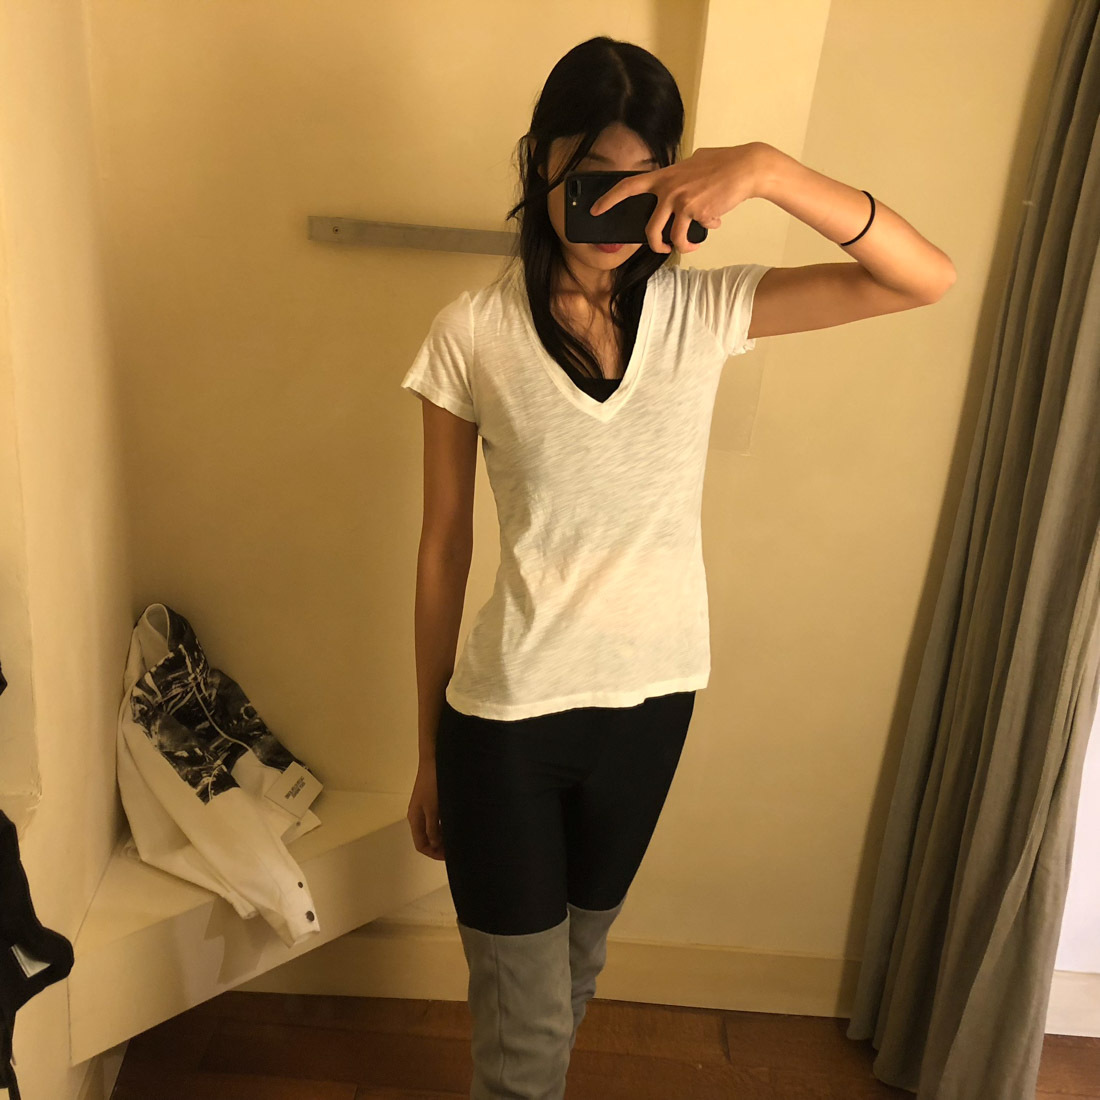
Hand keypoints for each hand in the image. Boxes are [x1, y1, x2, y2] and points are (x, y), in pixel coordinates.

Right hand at [408, 759, 445, 860]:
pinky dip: (444, 826)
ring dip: (443, 836)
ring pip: (432, 830)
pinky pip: (436, 820)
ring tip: (457, 838)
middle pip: (426, 839)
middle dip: (439, 847)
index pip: (421, 845)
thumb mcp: (434, 808)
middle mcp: (418, 816)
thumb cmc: (433, 783)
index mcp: (415, 819)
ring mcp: (424, 808)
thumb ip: (433, 828)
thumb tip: (435, 845)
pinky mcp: (431, 801)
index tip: (449, 856)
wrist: (434, 760)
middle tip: (455, 849)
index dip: (434, 853)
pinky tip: (455, 824)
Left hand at [587, 143, 768, 254]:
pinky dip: (696, 239)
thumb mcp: (695, 164)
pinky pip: (689, 235)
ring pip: (667, 237)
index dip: (609, 200)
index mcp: (664, 176)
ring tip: (686, 246)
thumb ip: (682, 177)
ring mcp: (679, 200)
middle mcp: (667, 188)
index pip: (629, 186)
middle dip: (652, 244)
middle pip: (649, 228)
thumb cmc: (724, 165)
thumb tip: (681, 194)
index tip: (595, 210)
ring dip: (676, 247)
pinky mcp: (694, 212)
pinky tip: (706, 232)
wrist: (745, 168)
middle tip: (659, 247)